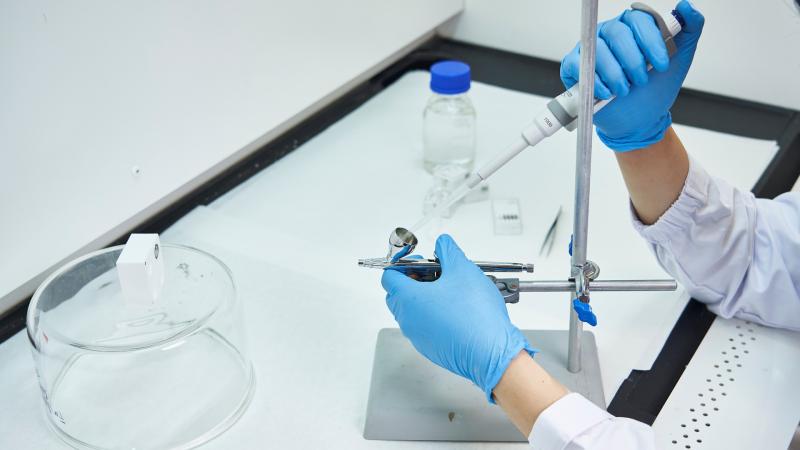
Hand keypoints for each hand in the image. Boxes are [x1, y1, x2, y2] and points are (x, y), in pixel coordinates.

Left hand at [381, 234, 534, 402]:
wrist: (492, 352)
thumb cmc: (475, 315)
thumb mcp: (463, 269)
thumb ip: (448, 251)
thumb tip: (442, 244)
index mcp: (408, 298)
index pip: (389, 276)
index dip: (403, 263)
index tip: (422, 260)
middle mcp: (408, 319)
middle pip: (398, 293)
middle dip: (414, 279)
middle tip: (437, 273)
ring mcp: (418, 336)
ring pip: (412, 310)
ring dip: (426, 296)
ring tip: (451, 290)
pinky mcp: (431, 348)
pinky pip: (425, 326)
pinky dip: (434, 314)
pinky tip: (457, 309)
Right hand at [560, 0, 704, 150]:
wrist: (639, 120)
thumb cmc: (654, 88)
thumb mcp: (680, 57)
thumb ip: (689, 28)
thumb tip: (686, 6)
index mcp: (632, 26)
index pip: (639, 19)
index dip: (651, 42)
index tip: (662, 65)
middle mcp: (609, 32)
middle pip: (617, 32)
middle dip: (633, 60)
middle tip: (642, 80)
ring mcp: (589, 48)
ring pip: (598, 50)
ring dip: (615, 74)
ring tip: (625, 90)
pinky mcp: (573, 66)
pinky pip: (579, 66)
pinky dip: (595, 82)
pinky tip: (608, 93)